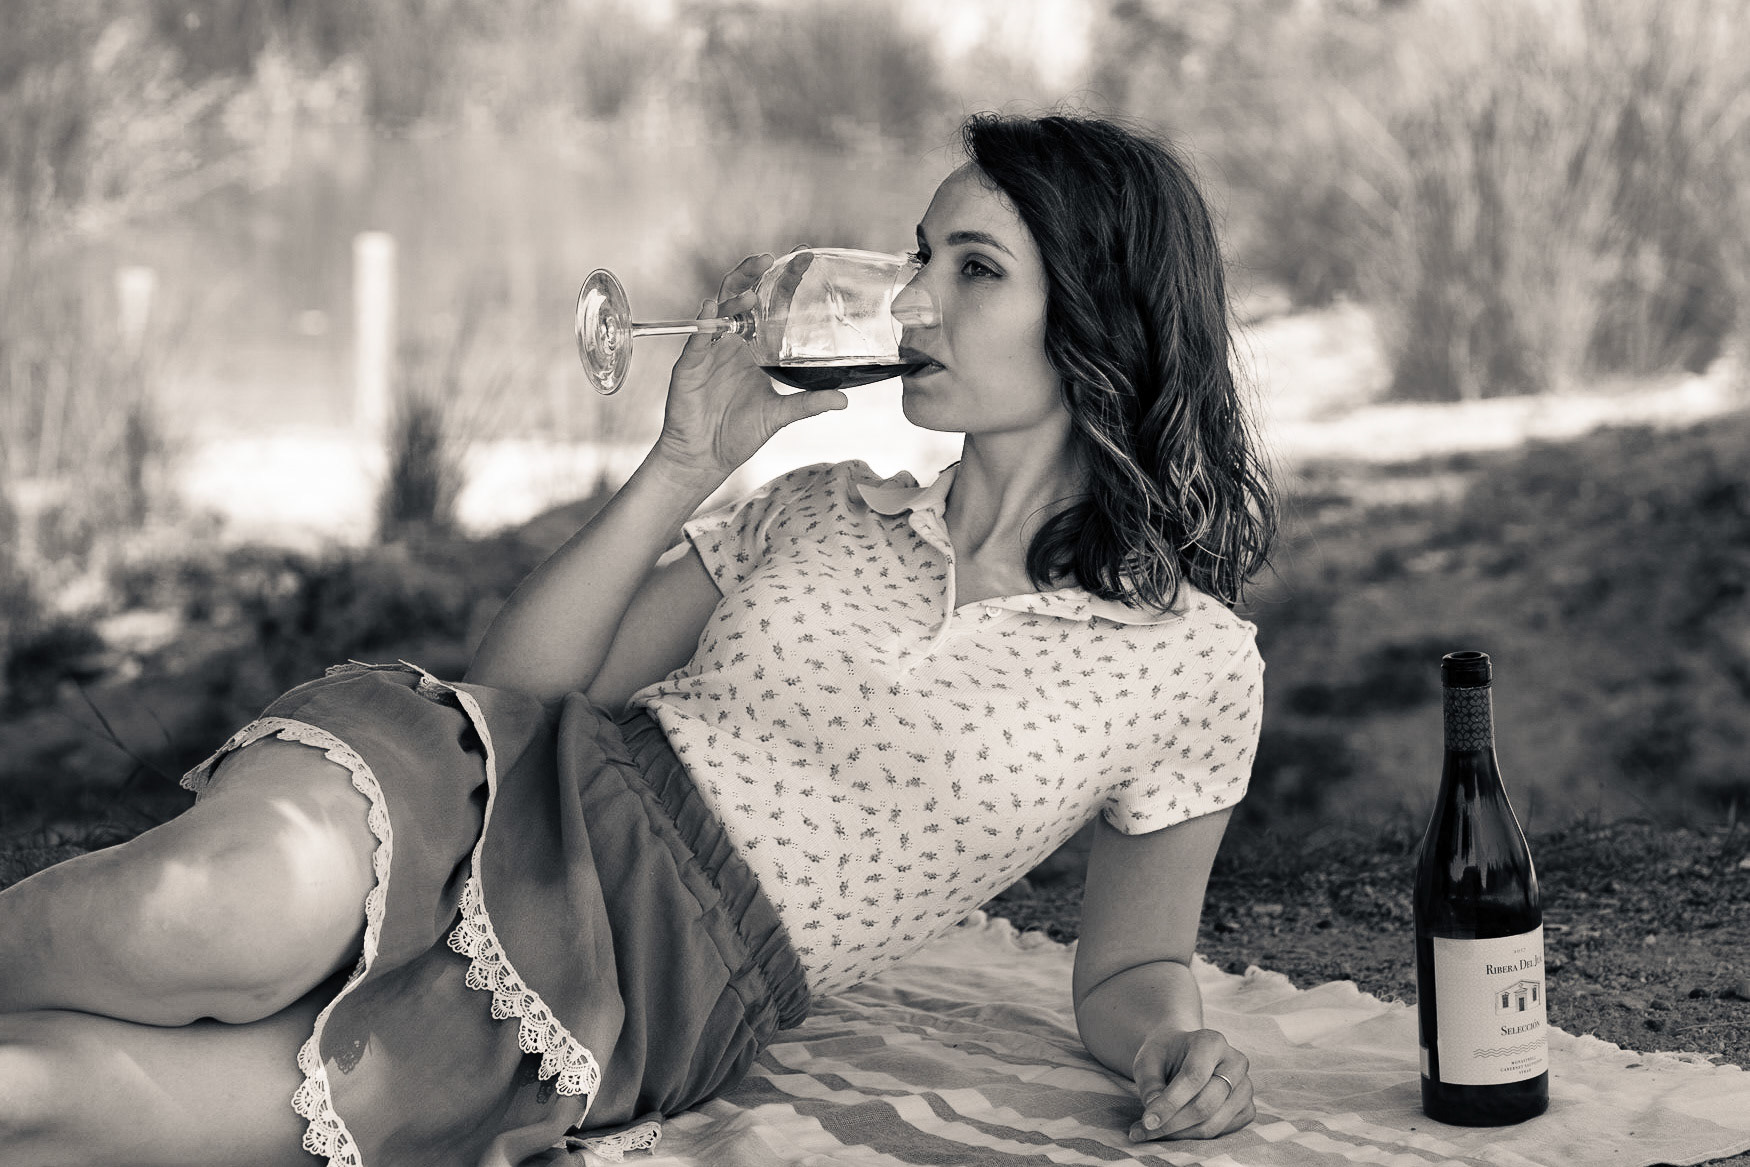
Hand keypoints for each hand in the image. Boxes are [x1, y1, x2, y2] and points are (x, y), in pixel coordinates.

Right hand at [651, 253, 847, 483]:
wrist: (705, 457)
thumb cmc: (738, 433)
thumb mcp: (779, 415)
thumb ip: (809, 403)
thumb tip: (844, 400)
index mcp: (751, 348)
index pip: (767, 305)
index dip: (781, 282)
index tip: (802, 259)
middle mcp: (730, 343)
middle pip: (739, 296)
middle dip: (750, 273)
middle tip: (767, 258)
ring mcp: (709, 352)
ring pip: (717, 311)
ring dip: (732, 295)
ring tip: (749, 292)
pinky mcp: (690, 366)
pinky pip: (696, 339)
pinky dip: (703, 322)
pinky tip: (711, 307)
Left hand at [1128, 1026, 1254, 1141]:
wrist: (1182, 1055)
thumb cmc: (1164, 1056)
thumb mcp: (1147, 1060)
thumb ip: (1149, 1083)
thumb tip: (1153, 1112)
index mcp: (1211, 1041)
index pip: (1194, 1076)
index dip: (1170, 1103)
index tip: (1147, 1121)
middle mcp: (1235, 1062)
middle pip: (1206, 1104)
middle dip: (1172, 1123)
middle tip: (1144, 1132)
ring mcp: (1246, 1086)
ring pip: (1214, 1123)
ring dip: (1181, 1135)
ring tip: (1153, 1134)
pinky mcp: (1247, 1108)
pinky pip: (1223, 1132)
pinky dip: (1195, 1138)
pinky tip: (1174, 1131)